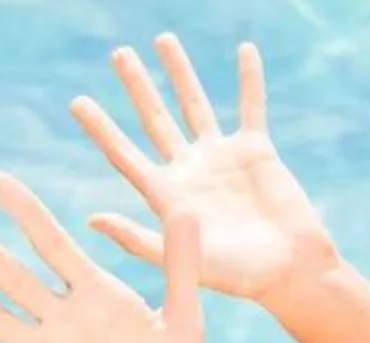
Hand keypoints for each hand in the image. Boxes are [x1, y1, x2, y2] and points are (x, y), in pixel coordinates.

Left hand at [73, 36, 340, 303]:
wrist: (291, 271)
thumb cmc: (239, 276)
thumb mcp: (185, 262)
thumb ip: (139, 239)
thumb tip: (92, 218)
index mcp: (168, 197)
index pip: (126, 155)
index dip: (102, 129)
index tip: (78, 103)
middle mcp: (191, 172)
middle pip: (155, 119)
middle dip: (137, 87)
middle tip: (118, 54)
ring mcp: (222, 159)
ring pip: (195, 105)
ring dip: (179, 72)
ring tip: (163, 40)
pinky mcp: (257, 152)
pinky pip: (251, 107)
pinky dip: (249, 79)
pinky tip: (244, 50)